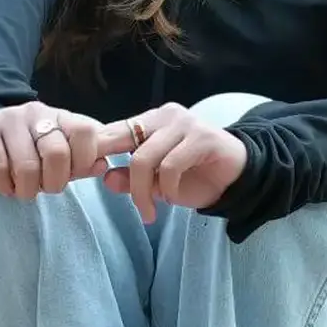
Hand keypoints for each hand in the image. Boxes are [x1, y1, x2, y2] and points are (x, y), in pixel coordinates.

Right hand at [0, 103, 108, 199]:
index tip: (72, 175)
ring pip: (27, 165)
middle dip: (53, 182)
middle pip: (58, 153)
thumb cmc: (22, 152)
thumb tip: (102, 165)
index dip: (84, 160)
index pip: (87, 132)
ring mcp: (8, 119)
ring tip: (22, 188)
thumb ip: (81, 162)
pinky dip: (4, 186)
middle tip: (43, 188)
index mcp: (61, 118)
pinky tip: (4, 184)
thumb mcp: (56, 156)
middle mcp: (37, 113)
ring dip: (26, 189)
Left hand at [96, 103, 247, 221]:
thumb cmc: (194, 178)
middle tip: (134, 206)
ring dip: (144, 192)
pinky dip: (167, 187)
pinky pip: (170, 165)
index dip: (97, 152)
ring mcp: (184, 123)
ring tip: (151, 210)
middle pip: (123, 143)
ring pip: (144, 157)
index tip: (89, 175)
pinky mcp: (201, 137)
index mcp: (149, 121)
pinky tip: (172, 197)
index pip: (113, 130)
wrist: (237, 178)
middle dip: (124, 179)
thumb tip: (106, 178)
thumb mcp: (155, 183)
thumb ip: (131, 178)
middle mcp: (165, 116)